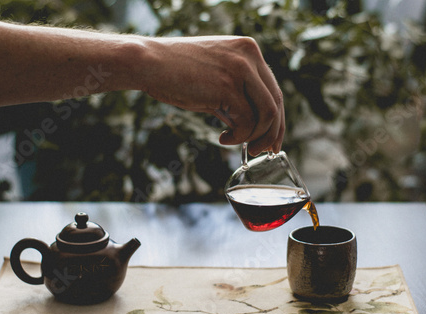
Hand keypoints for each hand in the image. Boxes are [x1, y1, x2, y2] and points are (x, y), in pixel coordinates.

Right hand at [140, 36, 284, 155]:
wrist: (149, 63)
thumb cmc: (176, 73)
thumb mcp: (214, 79)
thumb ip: (235, 97)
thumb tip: (250, 127)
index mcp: (248, 50)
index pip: (274, 90)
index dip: (276, 120)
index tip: (272, 140)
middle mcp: (249, 56)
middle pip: (276, 102)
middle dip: (272, 133)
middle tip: (260, 151)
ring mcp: (240, 70)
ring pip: (267, 114)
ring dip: (255, 137)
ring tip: (236, 143)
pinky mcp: (227, 87)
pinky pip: (247, 121)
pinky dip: (238, 136)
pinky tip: (223, 137)